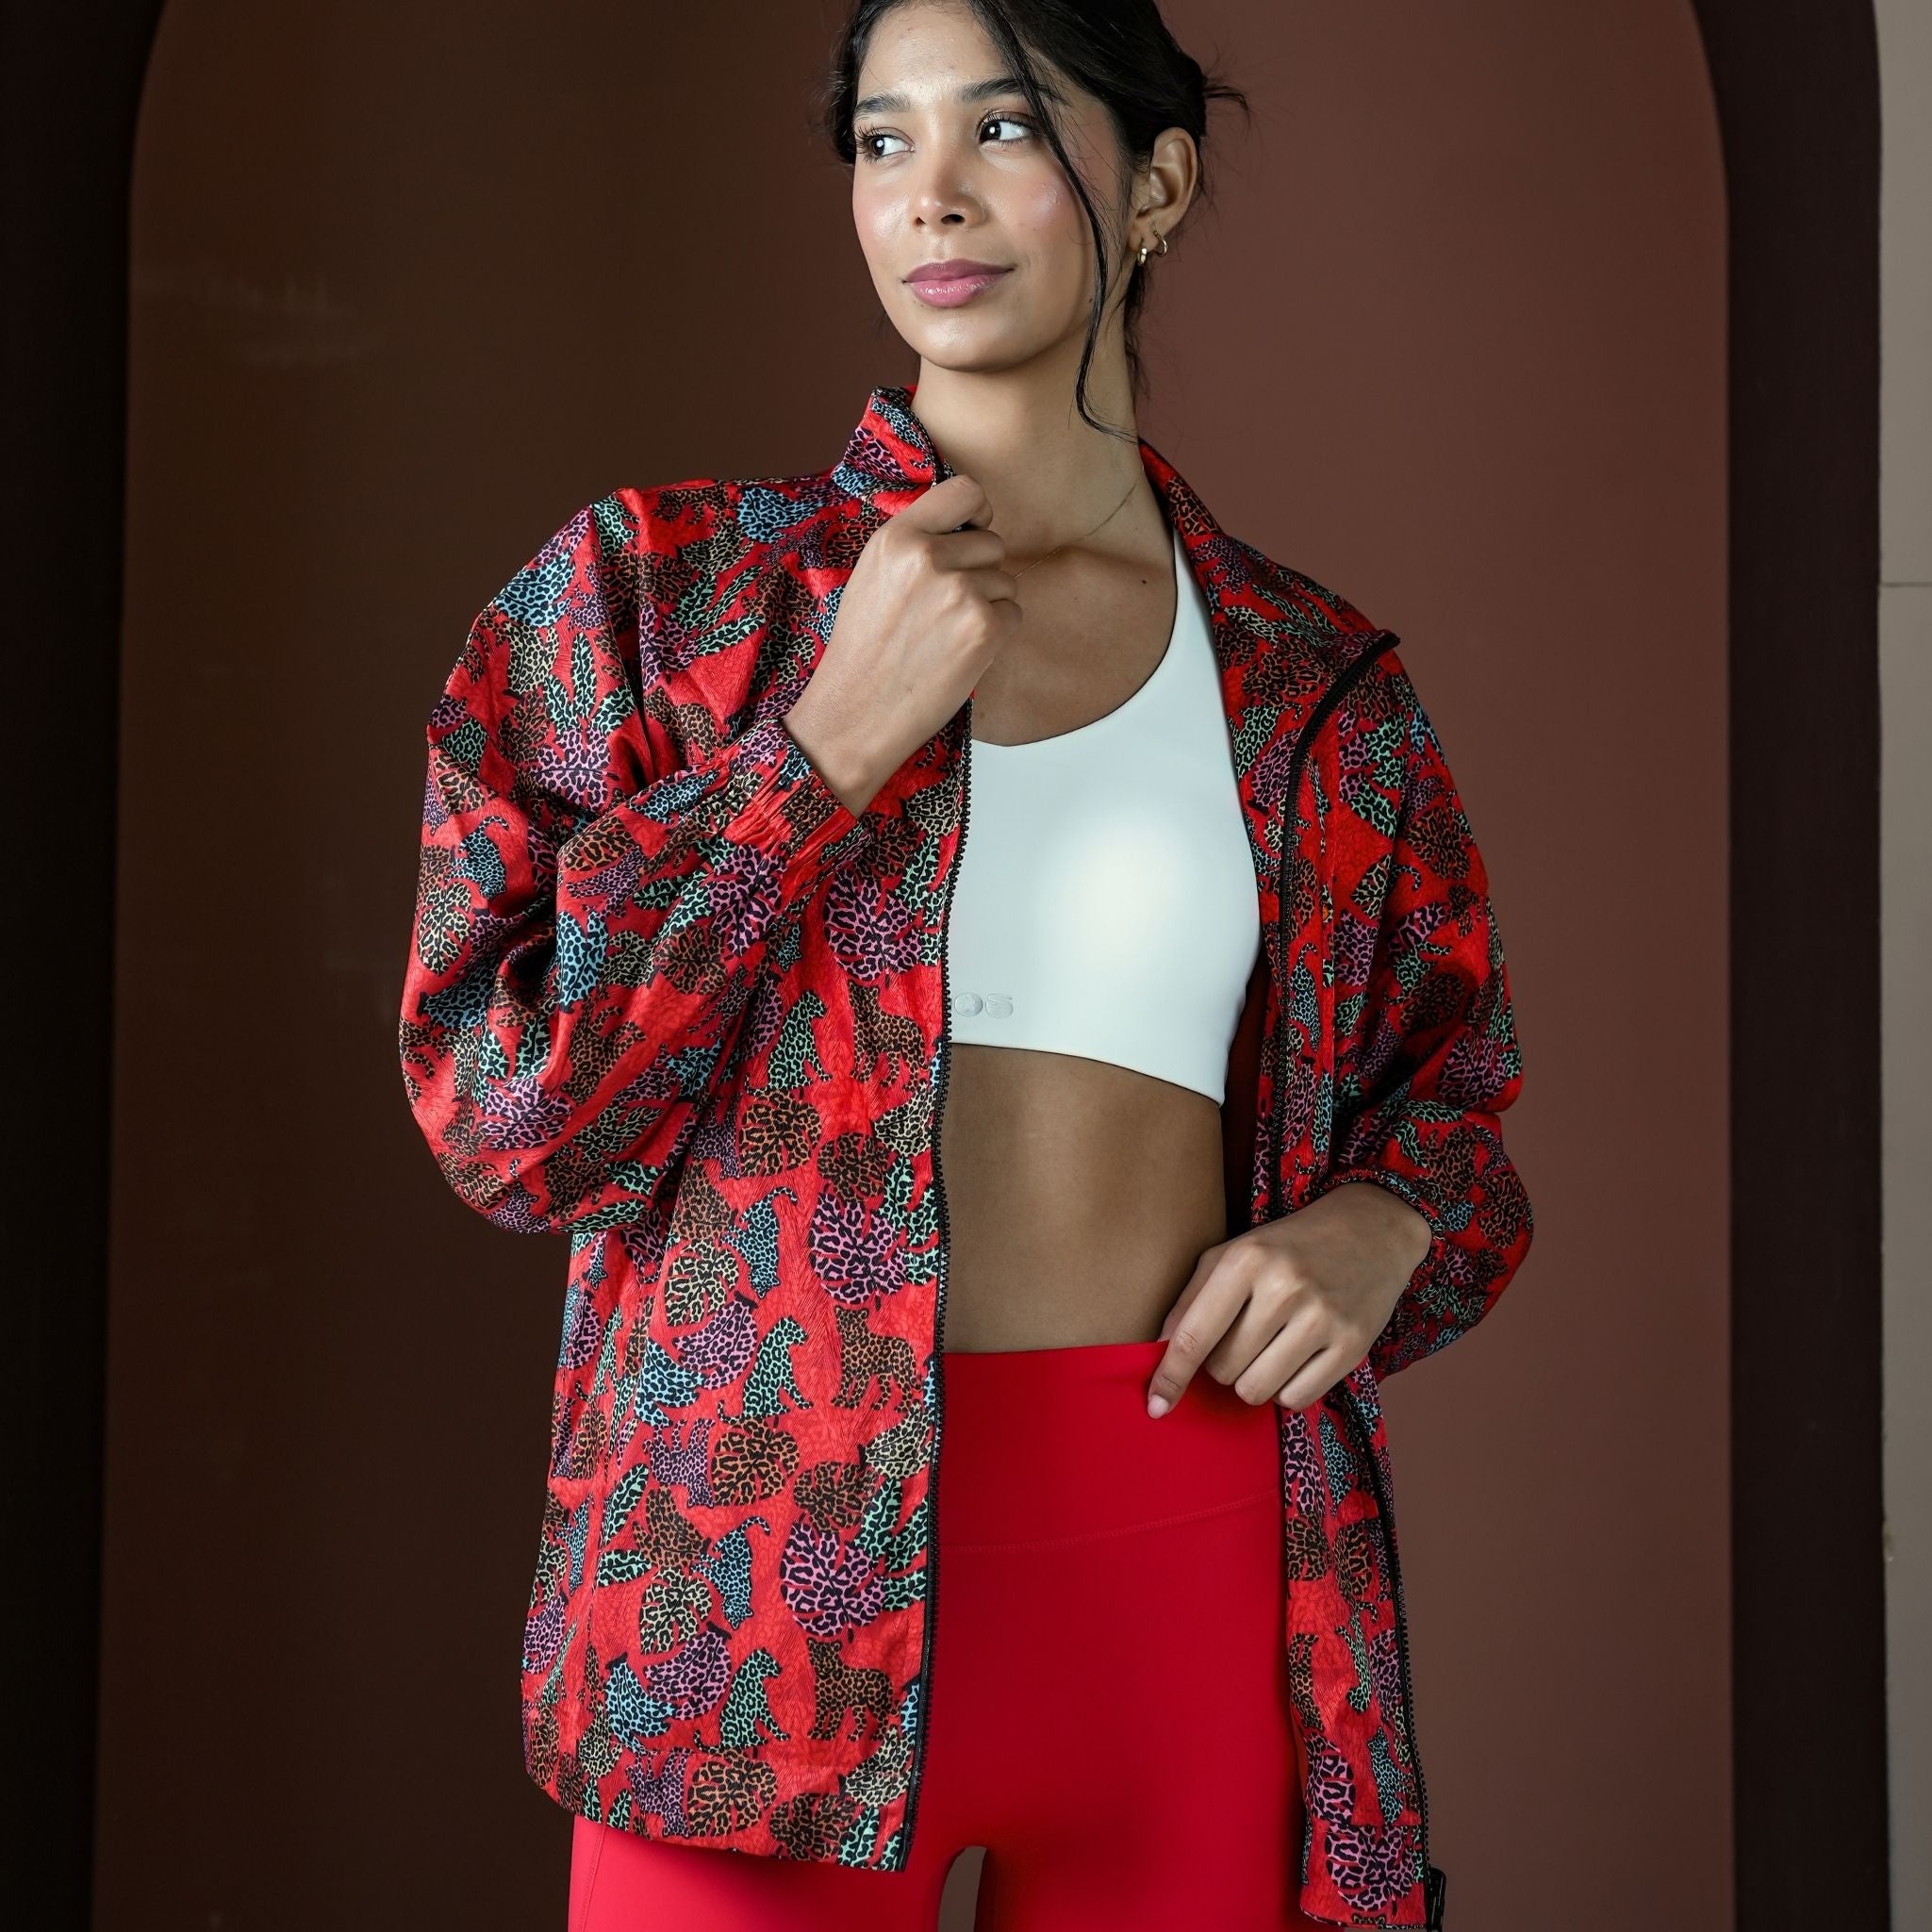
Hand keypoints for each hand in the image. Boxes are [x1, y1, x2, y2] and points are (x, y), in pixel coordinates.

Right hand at [783, 472, 1019, 815]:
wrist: (857, 712)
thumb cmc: (865, 649)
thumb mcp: (873, 575)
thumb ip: (914, 542)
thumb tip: (965, 525)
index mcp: (897, 537)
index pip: (965, 491)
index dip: (979, 512)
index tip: (974, 532)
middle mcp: (928, 558)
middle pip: (993, 543)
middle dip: (981, 572)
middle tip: (946, 608)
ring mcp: (959, 592)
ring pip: (1006, 581)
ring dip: (988, 606)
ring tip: (947, 634)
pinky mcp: (983, 628)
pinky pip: (1014, 614)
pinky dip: (997, 635)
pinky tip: (961, 652)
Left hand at [1145, 1181, 1431, 1416]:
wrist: (1370, 1230)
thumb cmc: (1287, 1247)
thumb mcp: (1232, 1253)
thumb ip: (1190, 1299)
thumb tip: (1160, 1353)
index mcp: (1245, 1259)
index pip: (1194, 1335)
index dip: (1170, 1376)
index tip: (1155, 1406)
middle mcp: (1284, 1287)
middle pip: (1223, 1370)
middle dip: (1222, 1364)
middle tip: (1245, 1338)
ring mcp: (1322, 1318)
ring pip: (1256, 1391)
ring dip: (1253, 1381)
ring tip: (1269, 1349)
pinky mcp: (1352, 1346)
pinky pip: (1296, 1399)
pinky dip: (1287, 1389)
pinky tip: (1296, 1359)